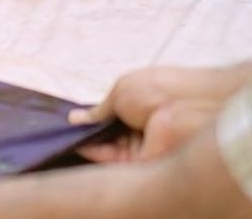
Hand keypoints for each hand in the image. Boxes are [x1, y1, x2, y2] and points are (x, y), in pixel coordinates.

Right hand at [67, 65, 251, 162]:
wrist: (186, 107)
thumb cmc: (155, 90)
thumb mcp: (121, 92)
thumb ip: (99, 109)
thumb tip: (76, 116)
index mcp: (139, 105)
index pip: (112, 115)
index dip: (93, 117)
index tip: (73, 118)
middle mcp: (140, 126)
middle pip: (109, 133)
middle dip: (87, 130)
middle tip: (65, 128)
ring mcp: (141, 144)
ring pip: (109, 147)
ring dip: (88, 141)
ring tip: (67, 133)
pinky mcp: (141, 161)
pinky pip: (114, 159)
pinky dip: (95, 153)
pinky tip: (79, 144)